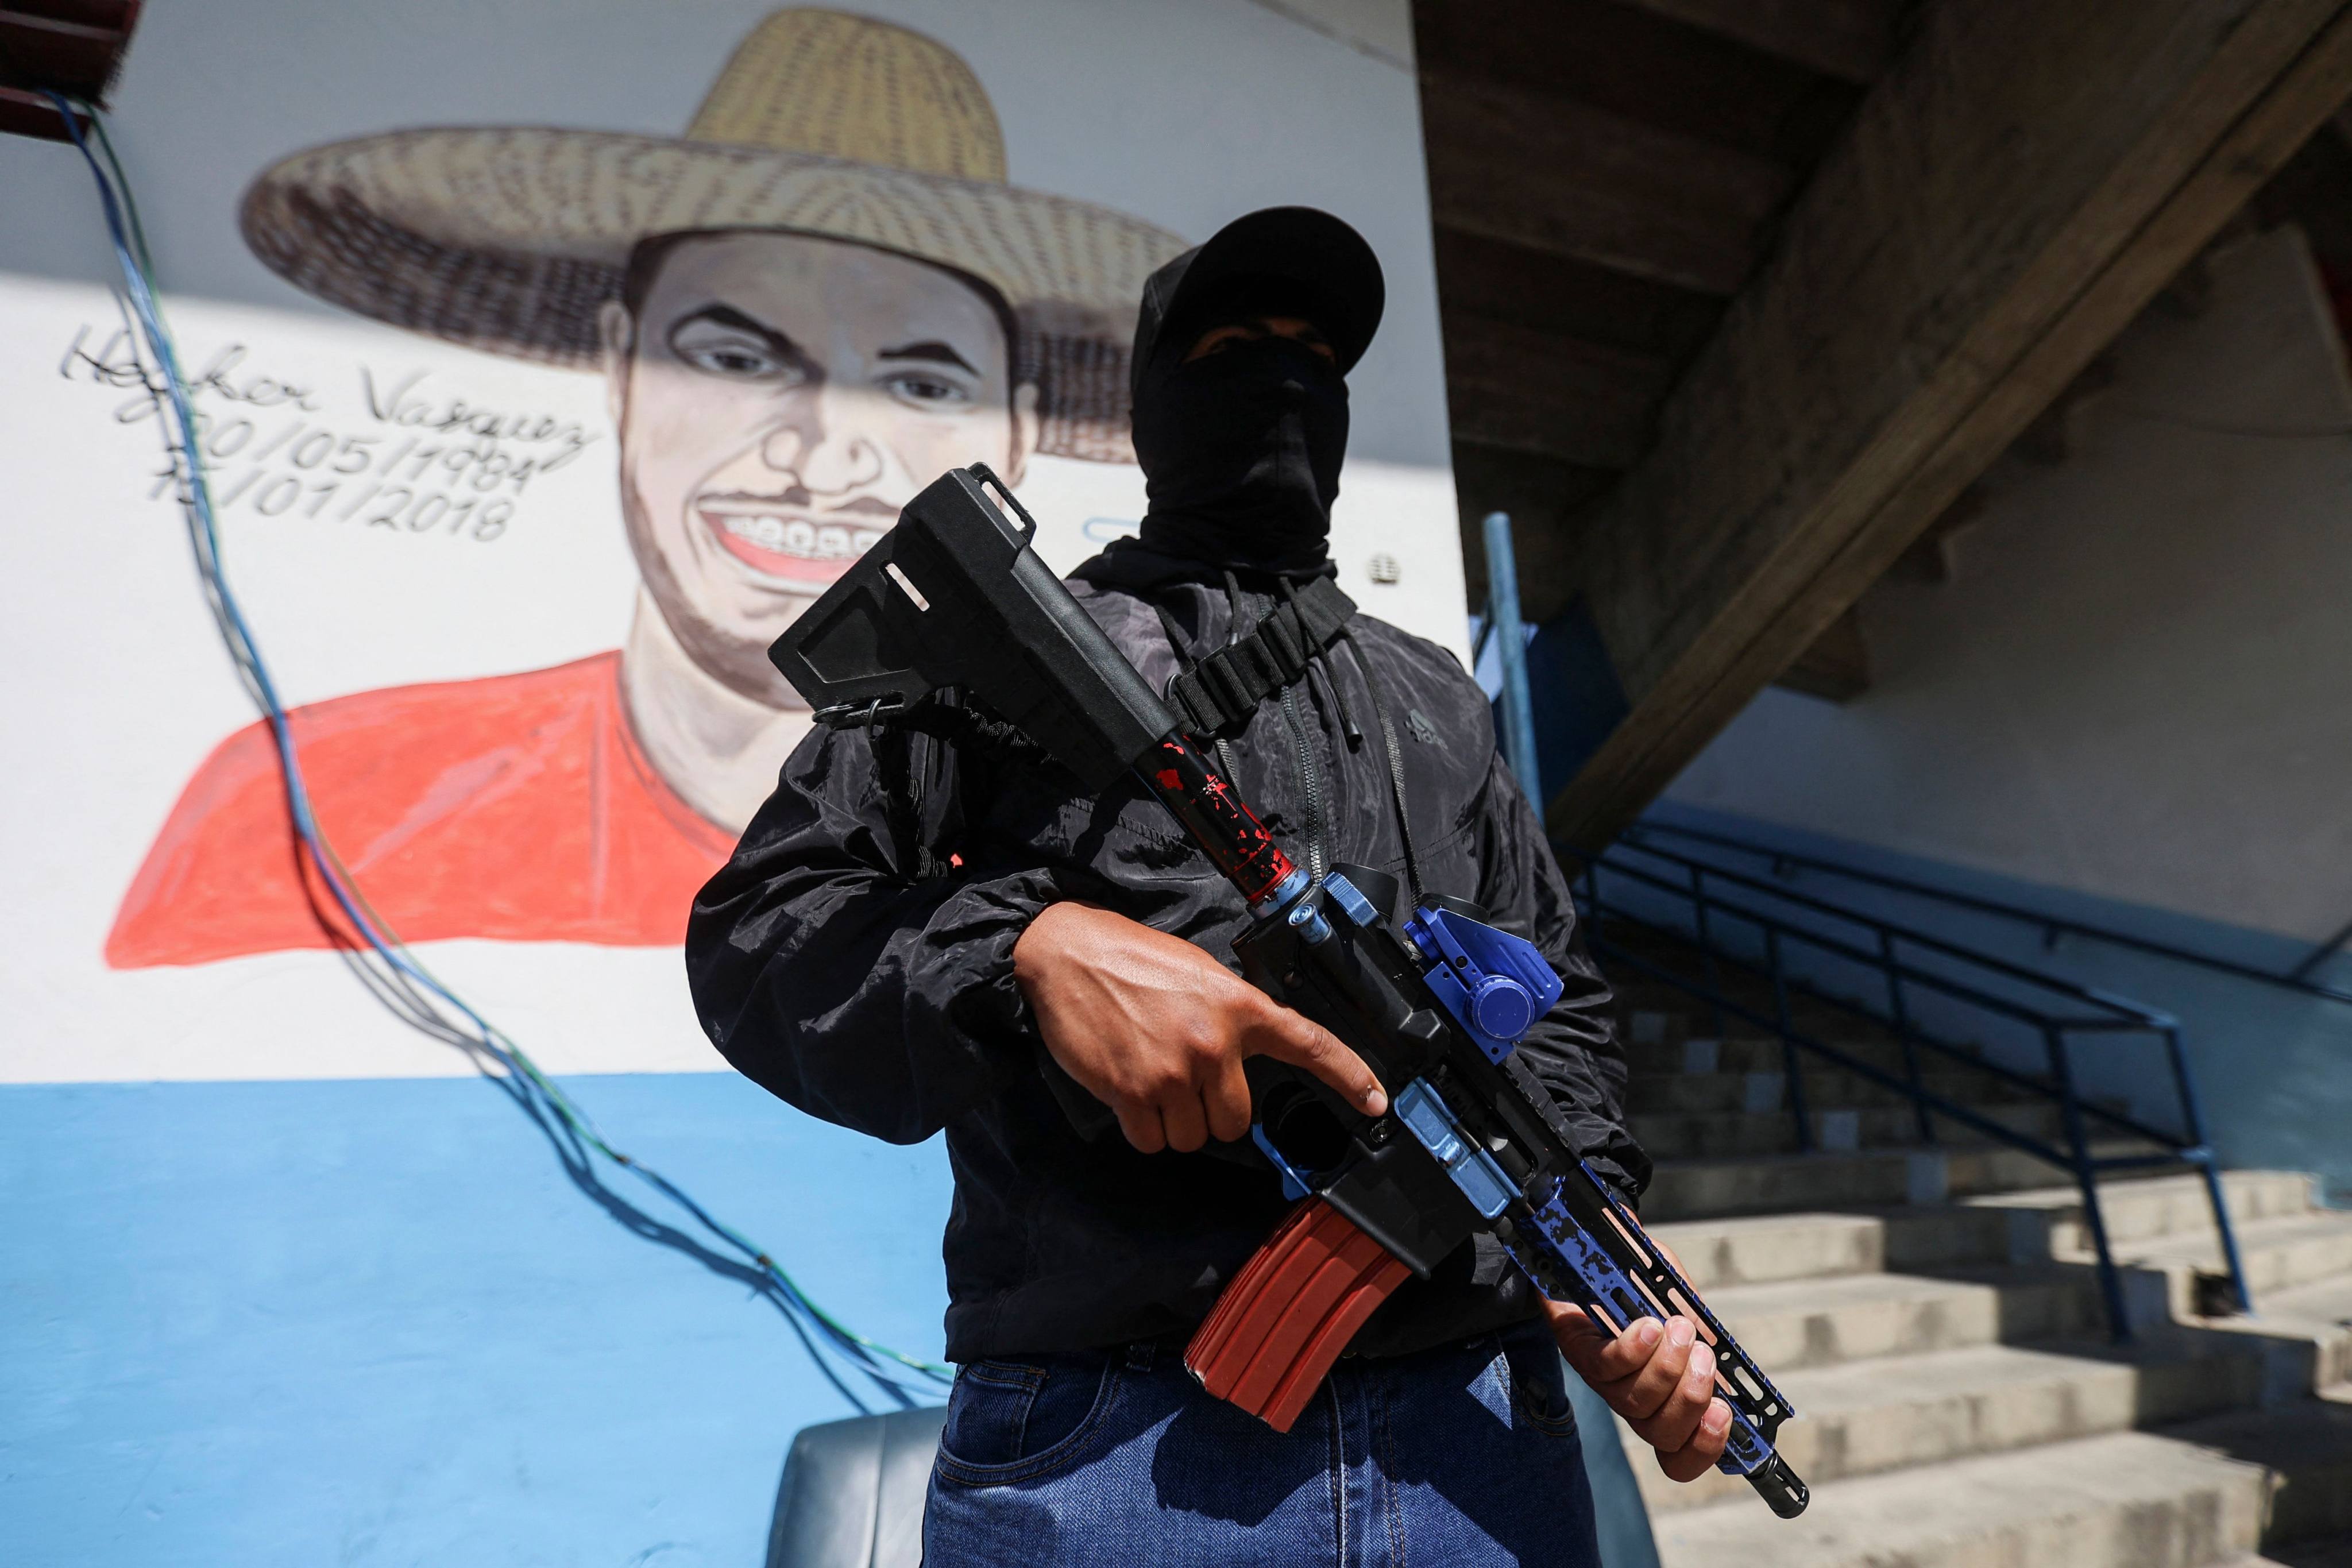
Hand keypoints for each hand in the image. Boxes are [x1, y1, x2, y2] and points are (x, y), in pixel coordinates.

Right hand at [1012, 901, 1388, 1153]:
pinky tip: (1127, 1090)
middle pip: (1236, 1121)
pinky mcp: (1131, 1092)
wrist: (1066, 953)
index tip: (1377, 1103)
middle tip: (1182, 1076)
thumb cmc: (1131, 959)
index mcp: (1239, 1007)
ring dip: (1173, 1121)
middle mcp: (1213, 1043)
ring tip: (1150, 1076)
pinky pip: (1151, 1141)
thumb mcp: (1199, 975)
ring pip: (1192, 1137)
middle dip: (1210, 1110)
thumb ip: (1232, 1016)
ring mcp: (1173, 1072)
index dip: (1350, 1077)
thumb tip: (1244, 1058)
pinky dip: (1141, 1128)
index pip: (1309, 1044)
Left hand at [1543, 1238, 1731, 1482]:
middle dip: (1691, 1400)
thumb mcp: (1682, 1302)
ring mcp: (1602, 1379)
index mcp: (1665, 1398)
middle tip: (1703, 1358)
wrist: (1589, 1247)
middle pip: (1662, 1434)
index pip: (1680, 1453)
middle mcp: (1632, 1399)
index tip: (1724, 1414)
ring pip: (1635, 1402)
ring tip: (1678, 1329)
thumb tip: (1724, 1363)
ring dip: (1665, 1368)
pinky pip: (1604, 1366)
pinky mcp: (1577, 1351)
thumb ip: (1702, 1330)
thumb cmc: (1640, 1281)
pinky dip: (1631, 1350)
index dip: (1704, 1447)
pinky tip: (1646, 1327)